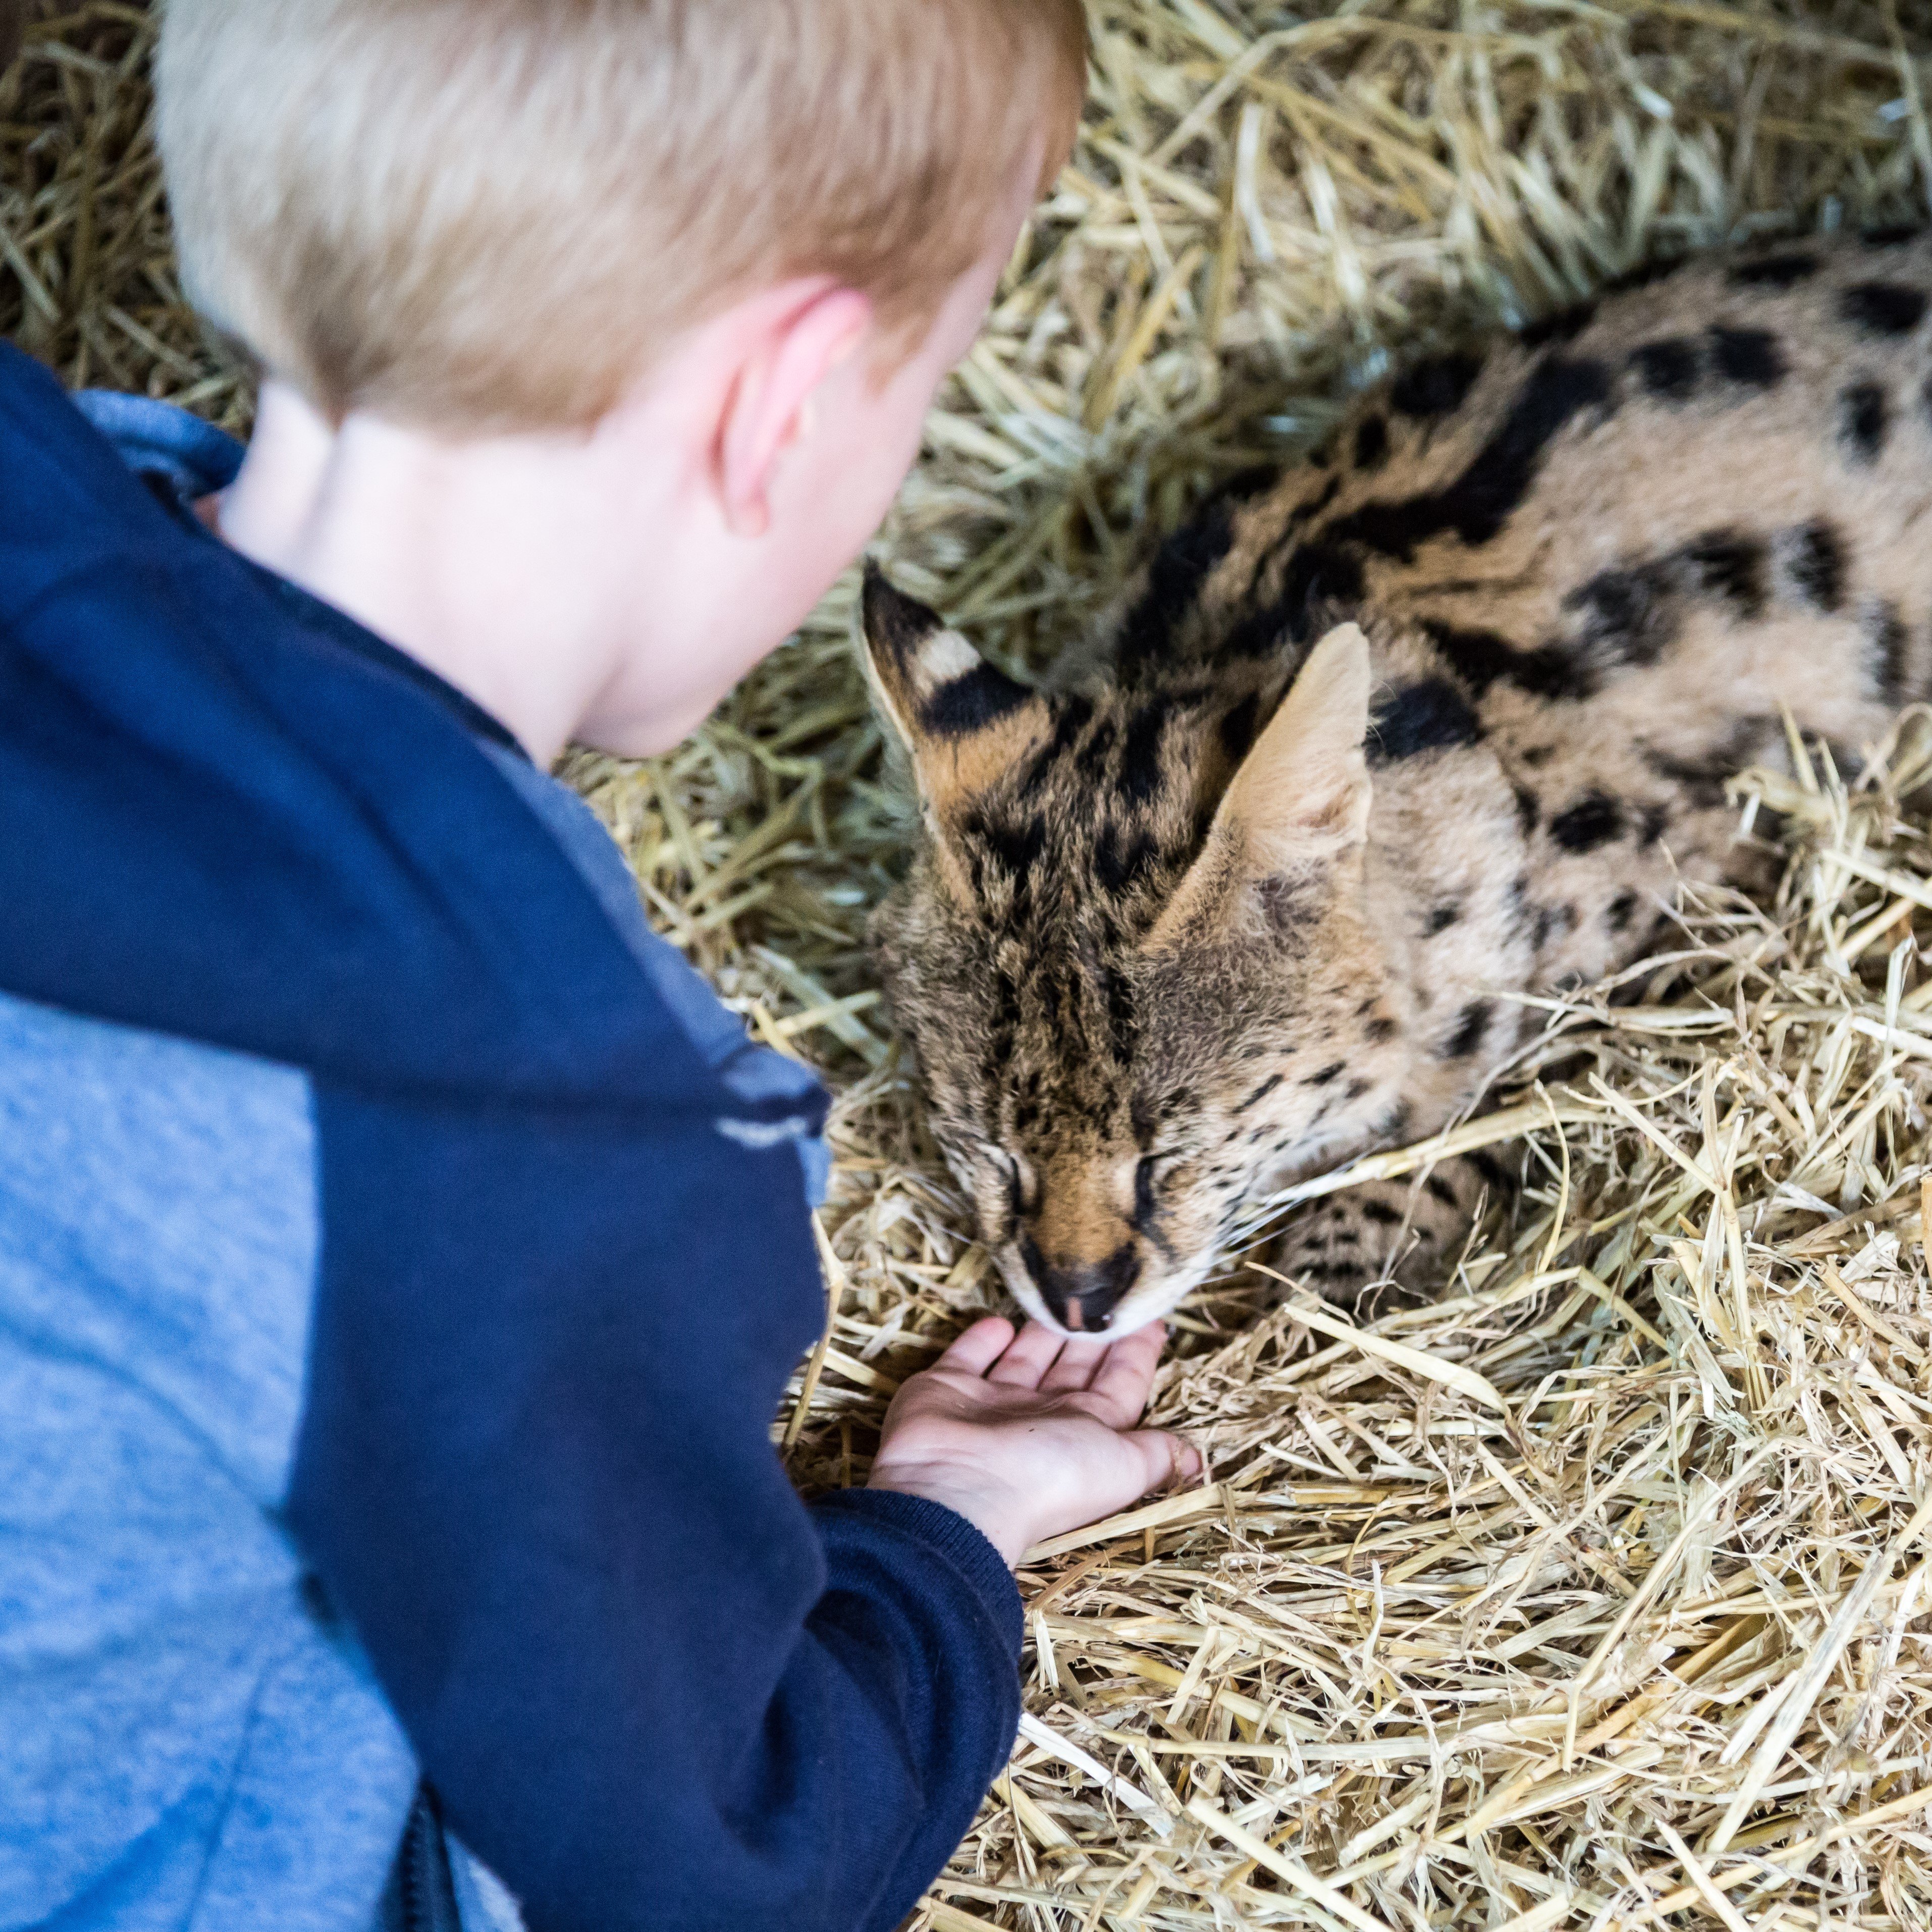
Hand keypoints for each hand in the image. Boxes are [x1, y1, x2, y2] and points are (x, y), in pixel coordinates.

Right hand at [867, 1317, 1201, 1567]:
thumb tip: (1199, 1462)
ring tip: (1058, 1291)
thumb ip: (1157, 1454)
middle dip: (1091, 1333)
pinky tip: (999, 1318)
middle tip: (1104, 1287)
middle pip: (1073, 1366)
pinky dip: (984, 1337)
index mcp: (1085, 1433)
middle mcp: (1040, 1418)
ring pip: (1025, 1356)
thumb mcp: (1120, 1465)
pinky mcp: (945, 1388)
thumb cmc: (1045, 1476)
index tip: (1153, 1314)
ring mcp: (990, 1403)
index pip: (1121, 1384)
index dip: (1138, 1352)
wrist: (954, 1492)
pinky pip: (969, 1355)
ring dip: (1043, 1328)